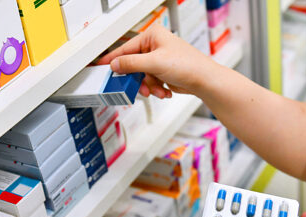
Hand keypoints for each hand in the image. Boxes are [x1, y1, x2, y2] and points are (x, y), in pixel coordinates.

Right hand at [98, 24, 217, 98]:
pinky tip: (165, 90)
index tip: (100, 66)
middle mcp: (154, 46)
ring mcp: (158, 60)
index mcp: (152, 36)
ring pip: (142, 77)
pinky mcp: (163, 72)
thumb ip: (132, 63)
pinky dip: (156, 89)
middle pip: (133, 65)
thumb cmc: (188, 65)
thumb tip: (115, 65)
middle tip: (138, 86)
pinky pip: (150, 82)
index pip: (126, 48)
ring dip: (149, 87)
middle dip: (138, 79)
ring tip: (159, 90)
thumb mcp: (154, 63)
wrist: (204, 80)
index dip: (113, 59)